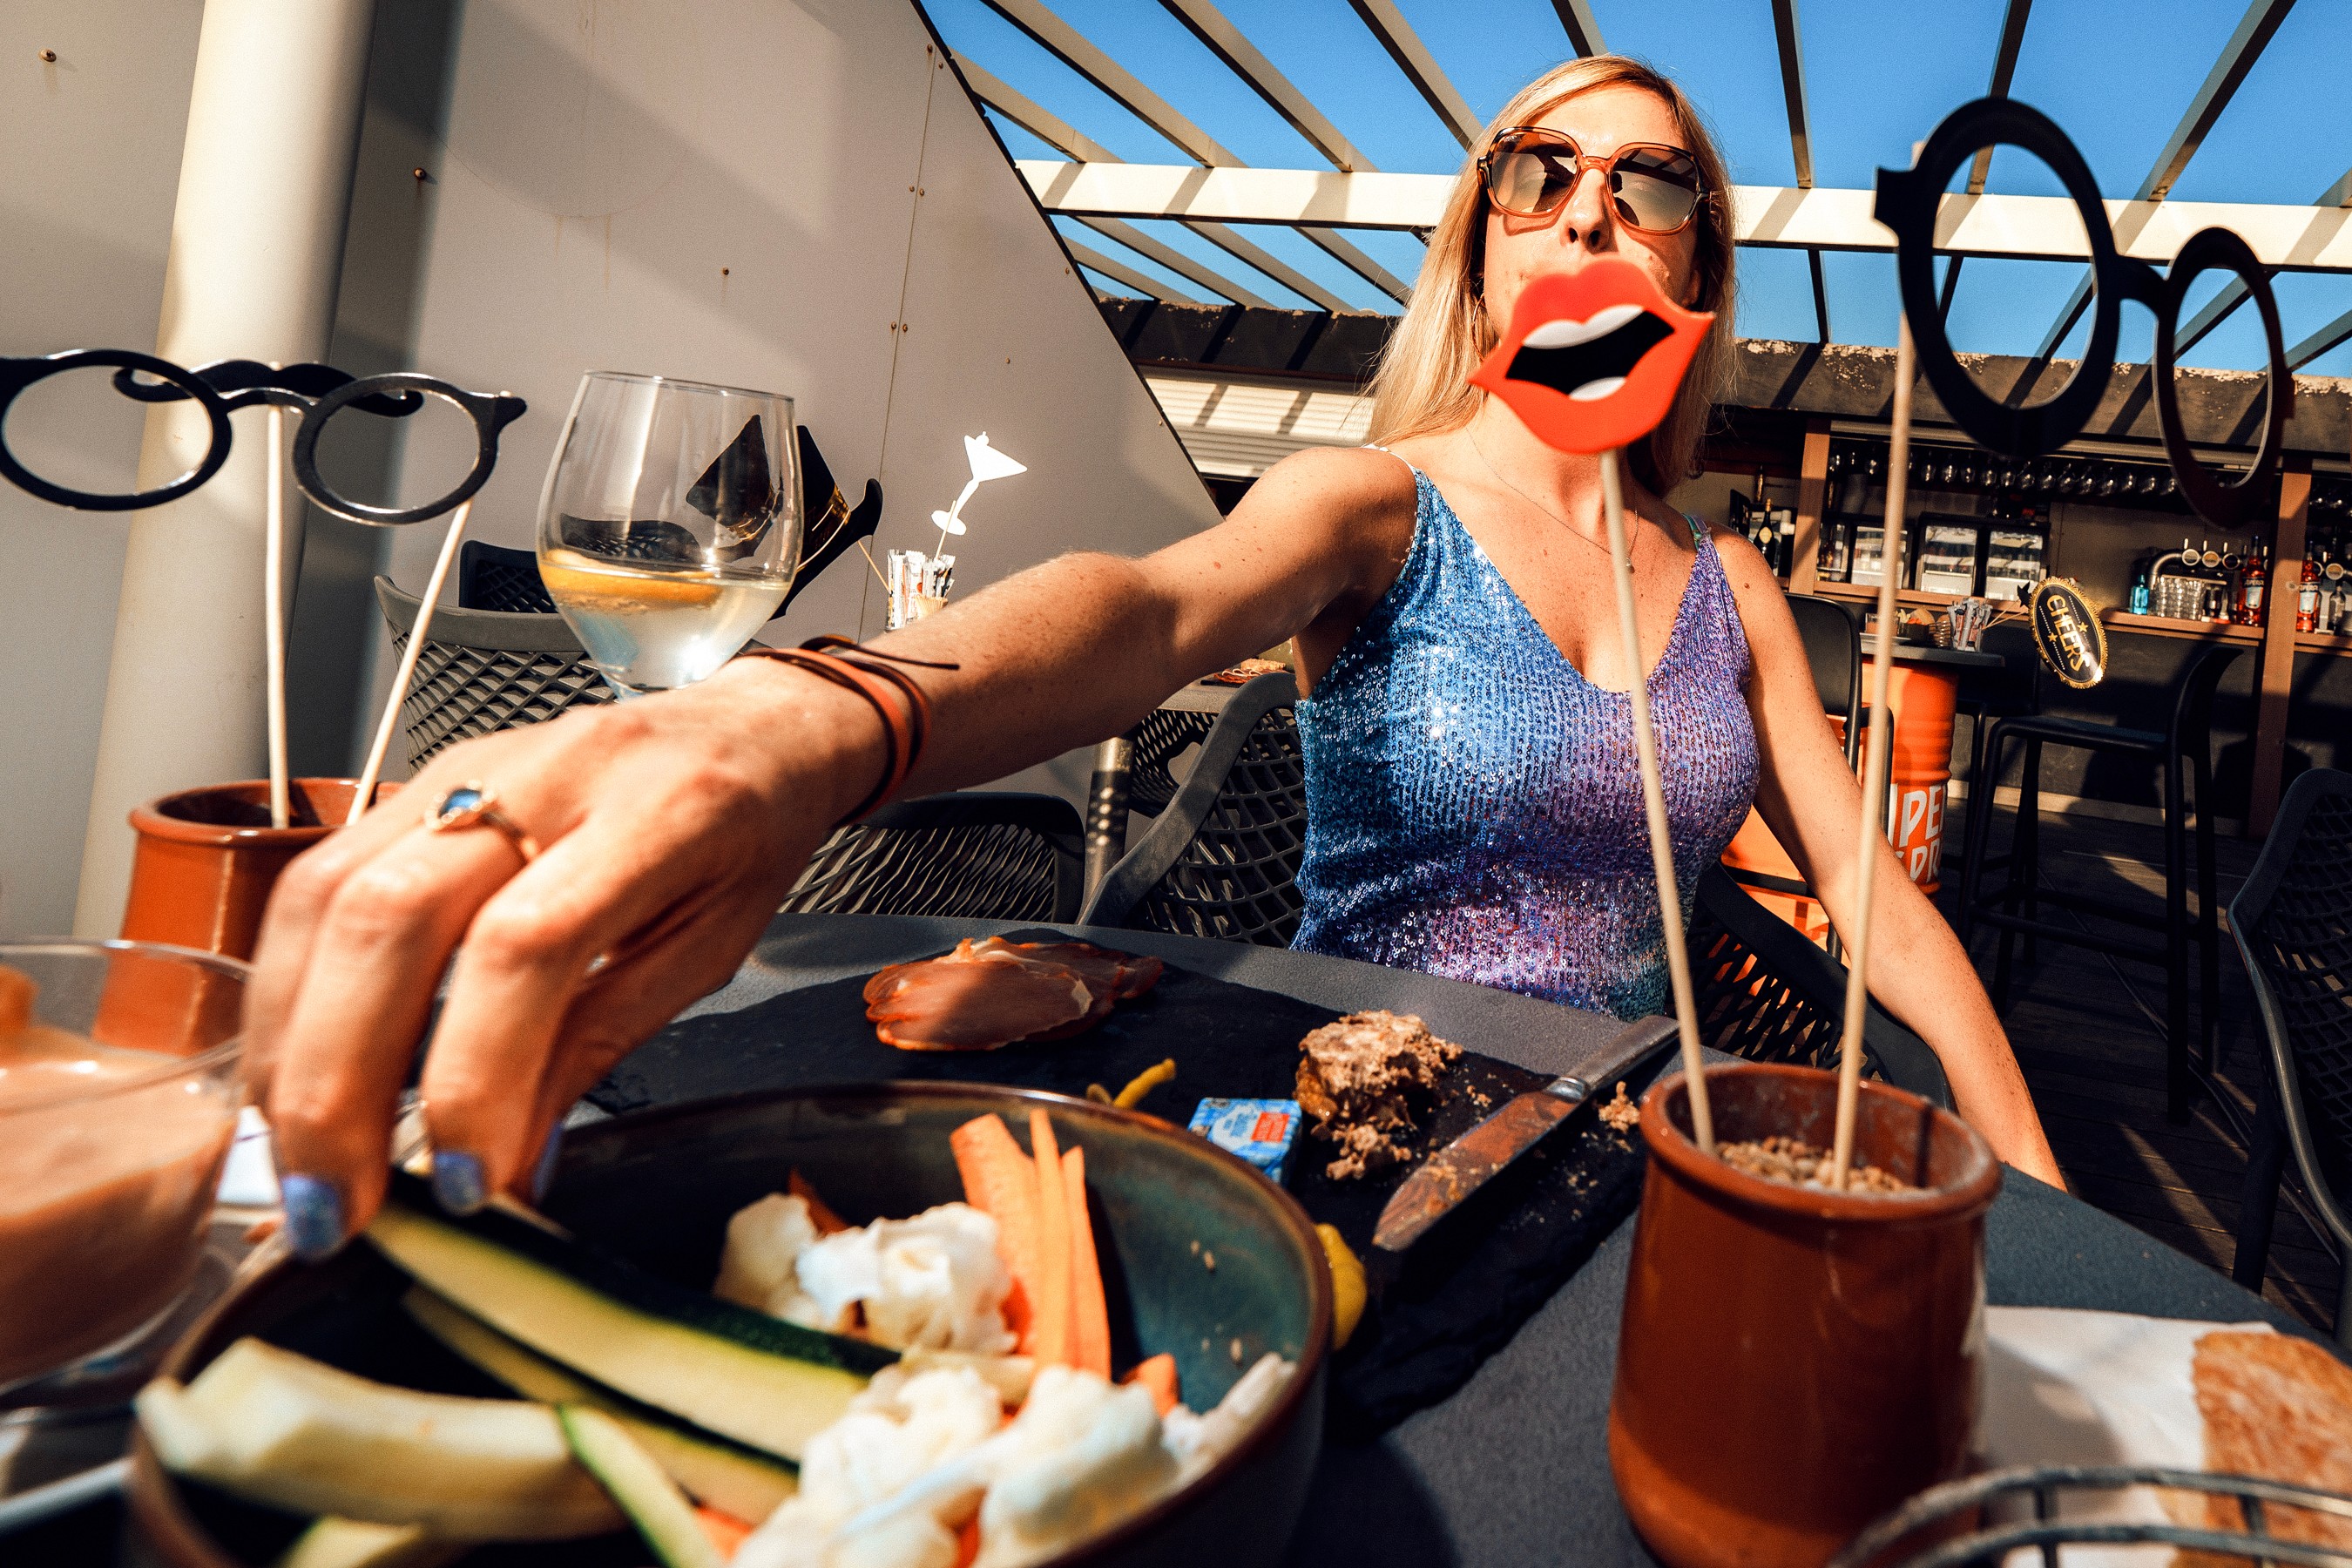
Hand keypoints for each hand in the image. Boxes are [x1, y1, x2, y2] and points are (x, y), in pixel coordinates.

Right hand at [244, 659, 879, 1256]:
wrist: (745, 729)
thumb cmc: (743, 838)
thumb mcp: (708, 951)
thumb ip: (598, 1045)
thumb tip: (507, 1165)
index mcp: (655, 815)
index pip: (526, 946)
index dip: (476, 1076)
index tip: (465, 1186)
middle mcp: (546, 775)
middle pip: (391, 918)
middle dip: (340, 1082)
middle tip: (336, 1205)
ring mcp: (466, 767)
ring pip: (327, 895)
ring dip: (291, 1046)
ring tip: (296, 1157)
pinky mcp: (415, 781)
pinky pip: (317, 880)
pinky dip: (289, 990)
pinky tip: (293, 1069)